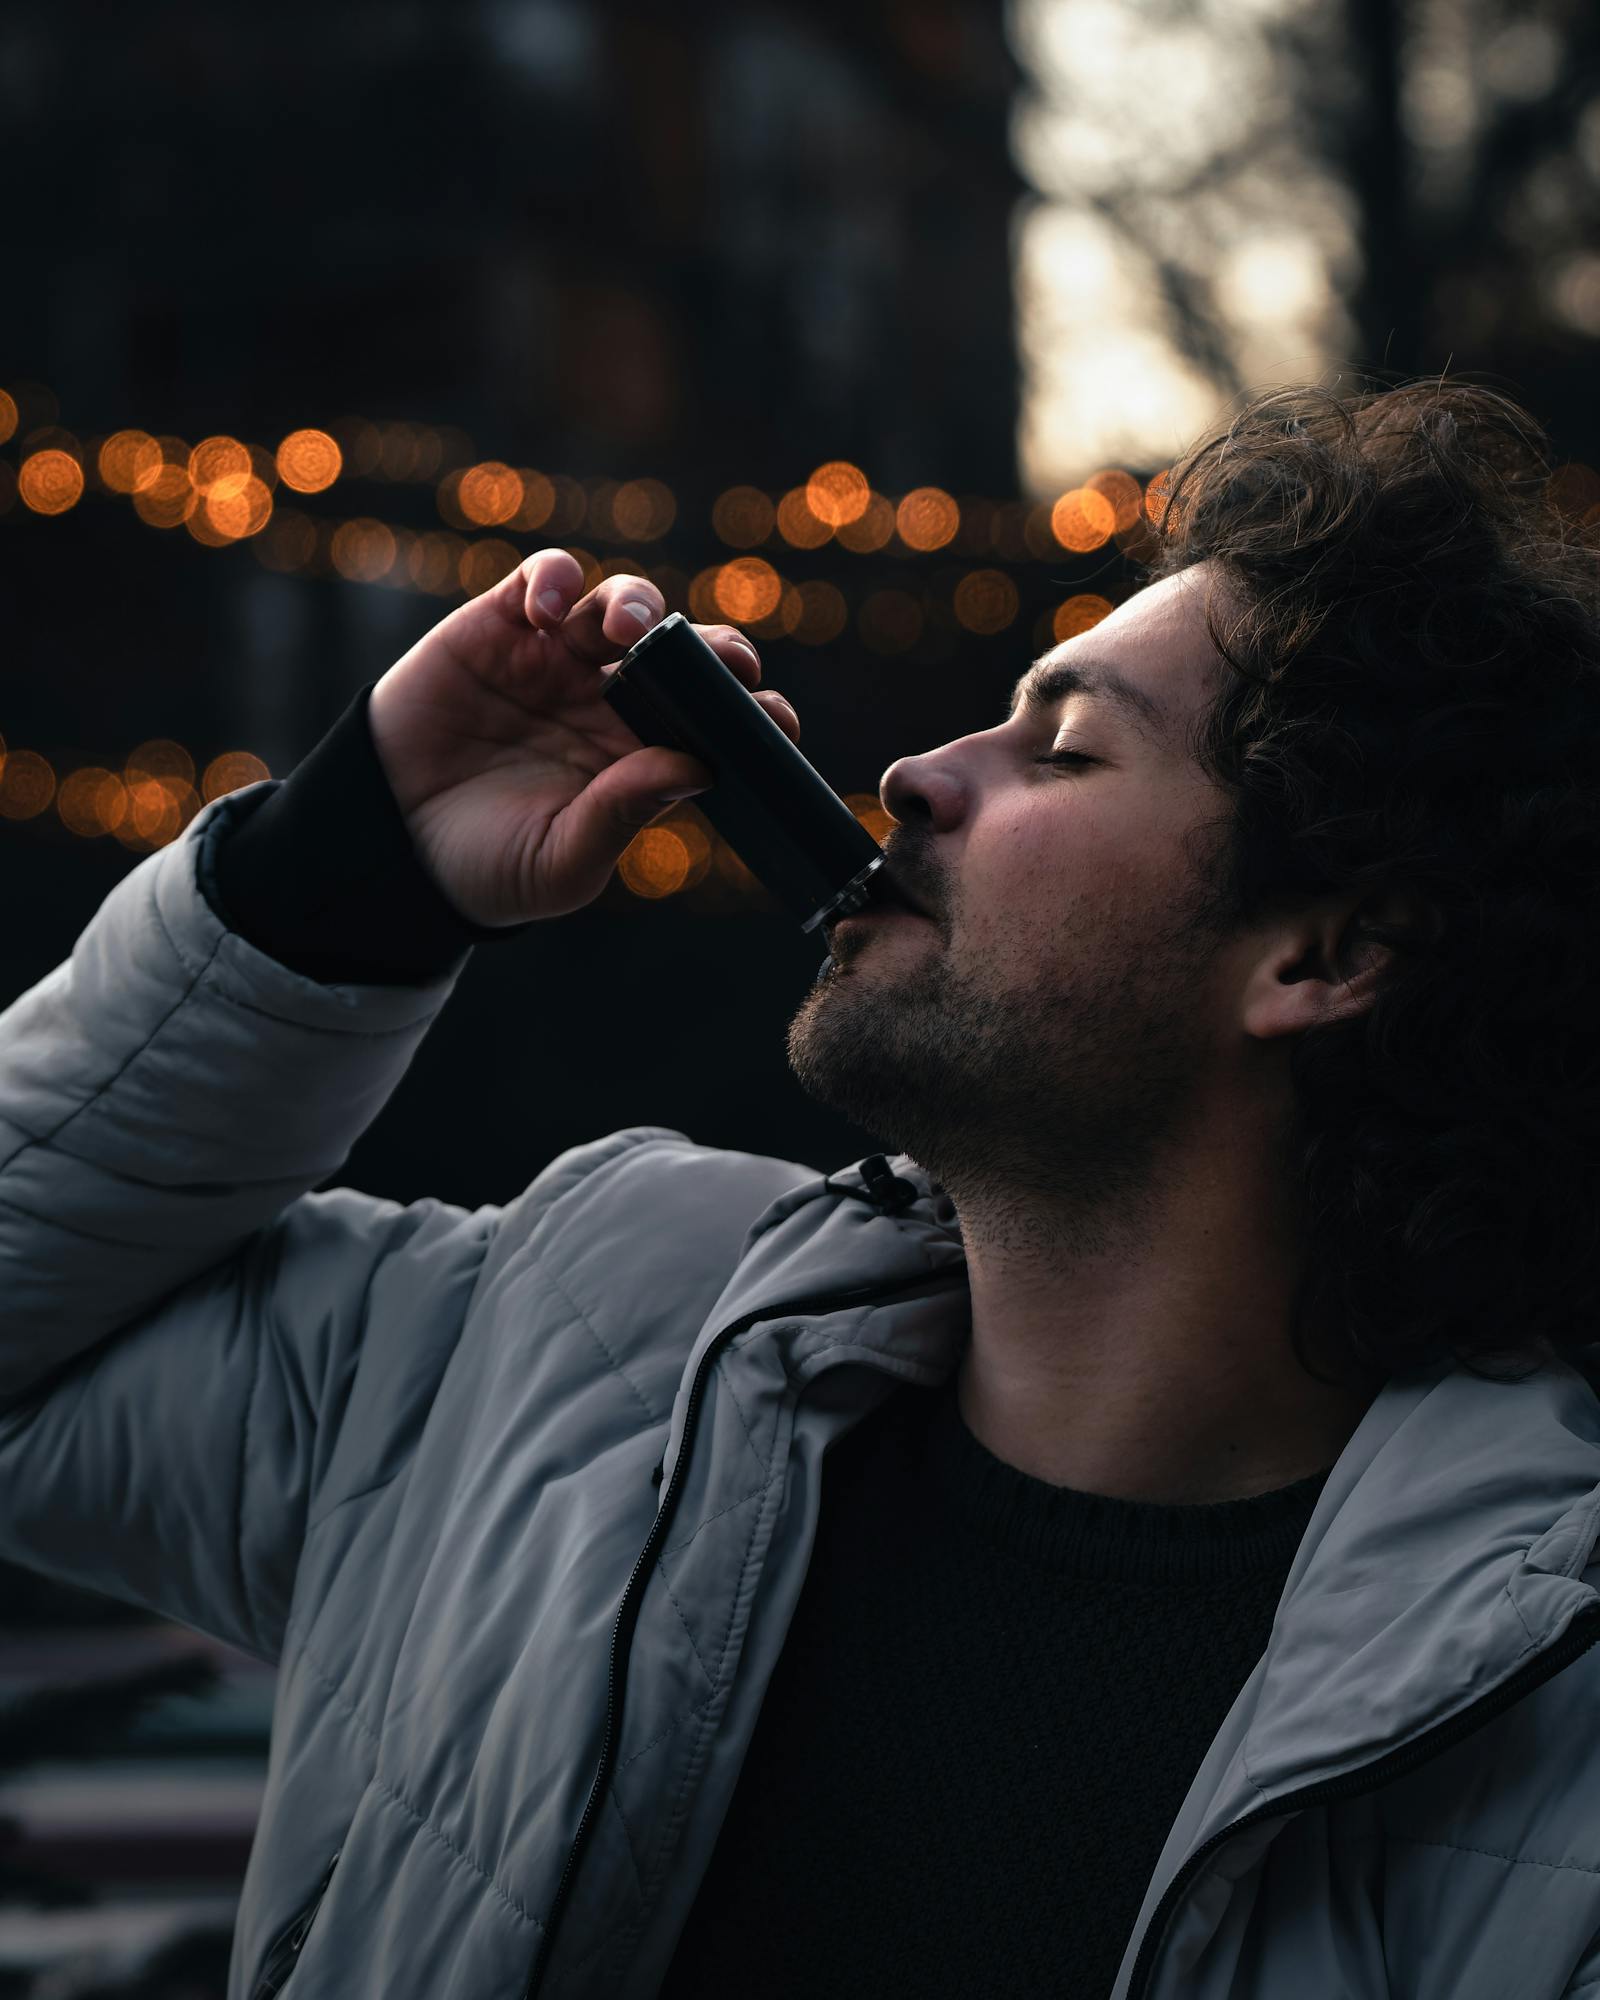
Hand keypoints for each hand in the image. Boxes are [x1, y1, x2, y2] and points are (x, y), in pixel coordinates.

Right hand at [365, 548, 799, 926]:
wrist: (392, 846)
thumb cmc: (487, 866)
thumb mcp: (561, 861)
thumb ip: (623, 815)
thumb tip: (695, 766)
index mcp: (642, 756)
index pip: (718, 720)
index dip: (752, 713)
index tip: (773, 721)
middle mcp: (612, 700)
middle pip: (687, 653)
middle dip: (717, 650)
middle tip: (726, 665)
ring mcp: (559, 659)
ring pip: (622, 605)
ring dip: (636, 606)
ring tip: (623, 631)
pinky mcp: (501, 626)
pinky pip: (544, 579)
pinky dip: (555, 580)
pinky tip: (546, 612)